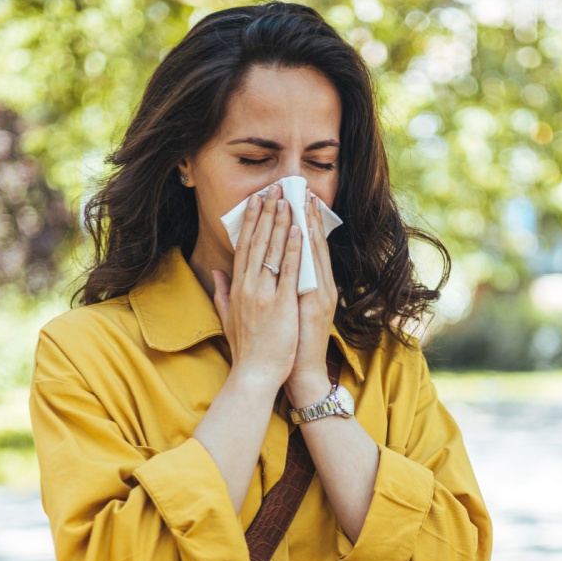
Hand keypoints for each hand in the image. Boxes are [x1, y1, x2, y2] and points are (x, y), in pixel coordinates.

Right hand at [212, 183, 303, 391]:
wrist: (255, 374)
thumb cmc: (247, 350)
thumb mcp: (228, 318)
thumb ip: (222, 293)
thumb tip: (216, 273)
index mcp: (238, 288)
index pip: (244, 246)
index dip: (251, 221)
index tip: (256, 201)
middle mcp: (248, 286)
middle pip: (258, 242)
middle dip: (266, 213)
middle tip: (274, 188)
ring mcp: (264, 294)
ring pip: (273, 251)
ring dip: (281, 223)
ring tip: (288, 200)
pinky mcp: (281, 305)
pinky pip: (288, 272)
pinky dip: (293, 250)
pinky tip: (299, 230)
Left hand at [284, 190, 338, 406]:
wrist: (301, 373)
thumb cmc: (287, 346)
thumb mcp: (278, 313)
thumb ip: (266, 290)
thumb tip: (241, 274)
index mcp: (309, 286)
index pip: (302, 248)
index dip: (297, 222)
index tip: (290, 198)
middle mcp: (319, 286)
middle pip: (311, 243)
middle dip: (303, 215)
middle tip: (296, 187)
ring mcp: (320, 293)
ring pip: (314, 251)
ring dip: (307, 224)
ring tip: (300, 198)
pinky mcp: (317, 304)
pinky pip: (311, 271)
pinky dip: (306, 250)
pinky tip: (301, 230)